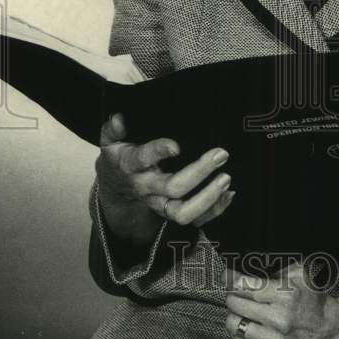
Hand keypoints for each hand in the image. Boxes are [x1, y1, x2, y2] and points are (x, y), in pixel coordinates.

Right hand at [96, 112, 234, 243]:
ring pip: (182, 212)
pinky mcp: (171, 213)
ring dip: (208, 198)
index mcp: (131, 166)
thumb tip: (119, 118)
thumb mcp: (111, 140)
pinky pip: (195, 220)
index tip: (176, 146)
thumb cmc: (121, 156)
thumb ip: (113, 129)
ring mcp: (159, 204)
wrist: (116, 185)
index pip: (143, 159)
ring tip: (225, 178)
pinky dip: (214, 209)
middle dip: (199, 172)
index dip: (158, 152)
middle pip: (172, 187)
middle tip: (220, 155)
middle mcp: (146, 187)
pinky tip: (228, 194)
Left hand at [224, 262, 338, 338]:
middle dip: (234, 294)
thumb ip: (274, 268)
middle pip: (234, 303)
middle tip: (240, 293)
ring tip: (246, 311)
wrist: (330, 332)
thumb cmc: (312, 301)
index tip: (228, 275)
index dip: (231, 278)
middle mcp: (279, 319)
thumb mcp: (299, 275)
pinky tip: (252, 326)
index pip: (244, 285)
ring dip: (236, 314)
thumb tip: (244, 265)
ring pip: (233, 324)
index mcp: (286, 295)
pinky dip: (241, 332)